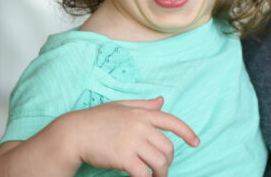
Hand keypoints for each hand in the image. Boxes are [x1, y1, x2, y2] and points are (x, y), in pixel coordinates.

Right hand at [0, 97, 198, 176]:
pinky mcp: (124, 158)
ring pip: (160, 161)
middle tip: (163, 169)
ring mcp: (133, 142)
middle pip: (168, 147)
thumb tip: (162, 101)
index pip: (173, 122)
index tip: (196, 143)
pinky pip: (144, 173)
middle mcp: (141, 126)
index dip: (188, 133)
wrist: (74, 133)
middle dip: (169, 160)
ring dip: (162, 173)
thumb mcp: (121, 106)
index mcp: (142, 113)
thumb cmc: (96, 119)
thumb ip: (143, 105)